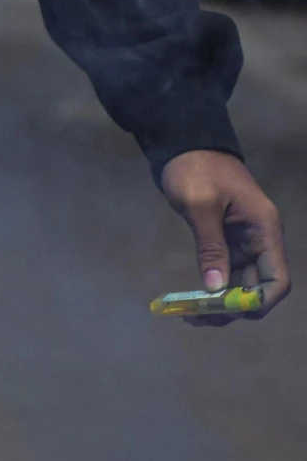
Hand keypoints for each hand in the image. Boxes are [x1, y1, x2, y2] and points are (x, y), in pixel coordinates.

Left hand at [158, 150, 290, 320]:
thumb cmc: (196, 168)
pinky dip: (214, 288)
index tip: (228, 310)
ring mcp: (244, 242)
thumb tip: (216, 290)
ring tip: (191, 314)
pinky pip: (227, 273)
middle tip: (199, 318)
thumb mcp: (200, 204)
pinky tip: (194, 300)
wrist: (184, 142)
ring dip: (222, 303)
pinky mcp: (228, 241)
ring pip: (242, 285)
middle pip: (259, 288)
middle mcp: (260, 240)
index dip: (258, 301)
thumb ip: (210, 246)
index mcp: (264, 229)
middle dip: (234, 308)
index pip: (277, 279)